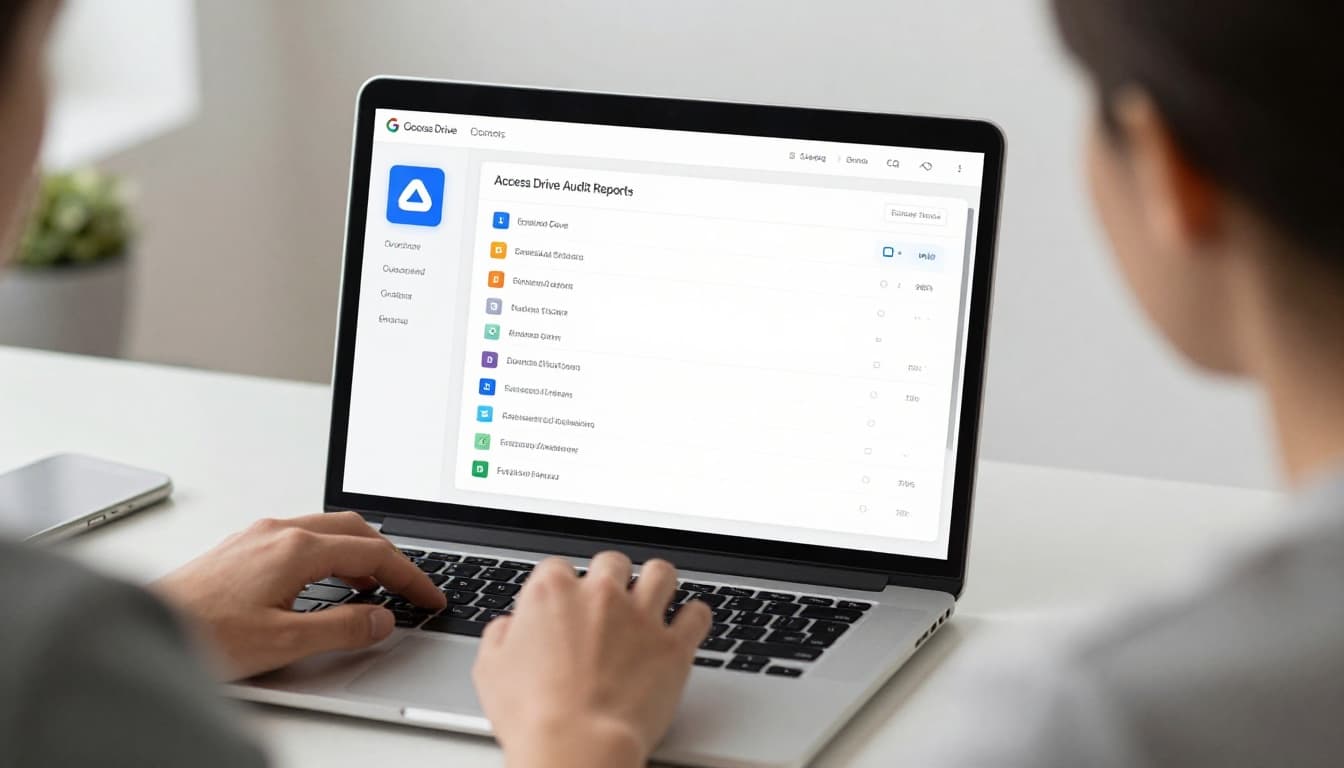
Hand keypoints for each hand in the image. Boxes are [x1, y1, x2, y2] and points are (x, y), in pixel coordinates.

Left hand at [155, 511, 445, 679]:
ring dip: (359, 554)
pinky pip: (302, 539)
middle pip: (355, 530)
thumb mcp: (284, 642)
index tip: (428, 597)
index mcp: (296, 548)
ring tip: (375, 587)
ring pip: (327, 531)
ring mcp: (257, 536)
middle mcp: (278, 532)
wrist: (145, 628)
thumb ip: (342, 628)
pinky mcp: (241, 548)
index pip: (373, 554)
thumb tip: (380, 619)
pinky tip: (326, 581)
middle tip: (409, 588)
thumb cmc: (201, 634)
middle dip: (389, 557)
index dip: (409, 577)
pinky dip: (330, 556)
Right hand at [473, 552, 710, 767]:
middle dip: (611, 578)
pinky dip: (694, 617)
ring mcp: (641, 617)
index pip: (558, 567)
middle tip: (609, 601)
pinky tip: (687, 623)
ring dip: (657, 583)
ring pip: (661, 573)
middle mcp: (600, 595)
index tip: (565, 603)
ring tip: (654, 596)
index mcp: (552, 593)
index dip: (562, 586)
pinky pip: (697, 614)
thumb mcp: (490, 670)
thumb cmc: (532, 715)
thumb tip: (507, 627)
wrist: (576, 746)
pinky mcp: (673, 646)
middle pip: (612, 562)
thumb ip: (500, 636)